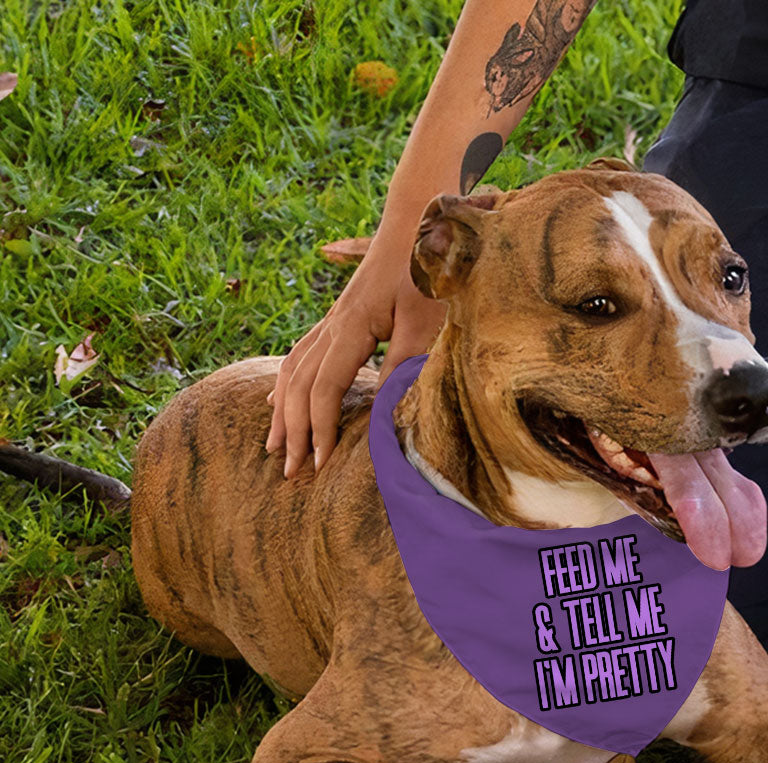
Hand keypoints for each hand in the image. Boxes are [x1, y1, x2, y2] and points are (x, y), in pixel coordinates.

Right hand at [266, 245, 446, 476]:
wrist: (419, 221)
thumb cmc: (428, 270)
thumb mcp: (425, 321)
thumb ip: (405, 366)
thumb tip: (387, 414)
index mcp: (350, 327)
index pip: (324, 389)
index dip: (320, 429)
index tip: (322, 465)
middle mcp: (332, 325)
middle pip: (298, 385)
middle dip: (293, 430)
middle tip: (291, 472)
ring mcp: (332, 320)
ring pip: (292, 370)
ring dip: (283, 411)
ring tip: (275, 446)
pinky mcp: (340, 318)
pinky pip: (299, 356)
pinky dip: (286, 384)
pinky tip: (278, 399)